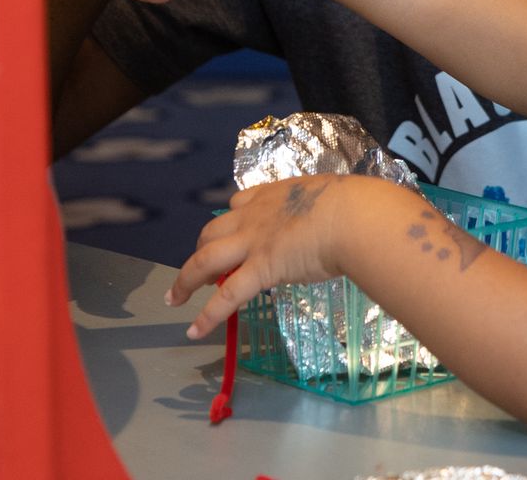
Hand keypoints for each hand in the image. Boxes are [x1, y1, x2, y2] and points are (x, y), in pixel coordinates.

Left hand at [168, 175, 351, 339]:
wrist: (352, 218)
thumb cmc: (352, 206)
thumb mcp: (327, 198)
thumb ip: (317, 210)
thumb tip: (328, 225)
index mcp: (272, 196)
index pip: (238, 203)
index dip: (230, 221)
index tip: (230, 232)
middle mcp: (254, 217)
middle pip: (212, 231)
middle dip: (201, 250)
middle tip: (201, 271)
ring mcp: (253, 243)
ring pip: (205, 259)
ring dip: (186, 280)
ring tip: (174, 298)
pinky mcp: (260, 269)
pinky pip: (226, 296)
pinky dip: (207, 315)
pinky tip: (194, 329)